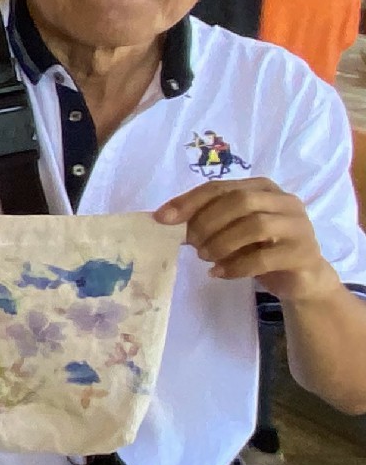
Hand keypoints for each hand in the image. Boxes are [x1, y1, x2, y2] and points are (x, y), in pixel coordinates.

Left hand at [157, 178, 342, 302]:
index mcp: (262, 188)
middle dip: (207, 222)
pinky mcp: (302, 254)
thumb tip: (165, 219)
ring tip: (205, 257)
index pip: (220, 187)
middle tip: (191, 243)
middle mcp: (284, 201)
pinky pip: (264, 258)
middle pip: (239, 201)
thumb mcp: (231, 229)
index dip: (189, 201)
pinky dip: (235, 266)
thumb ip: (206, 219)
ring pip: (254, 226)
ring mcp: (298, 226)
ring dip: (221, 243)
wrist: (302, 277)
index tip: (162, 218)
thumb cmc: (260, 248)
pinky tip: (219, 273)